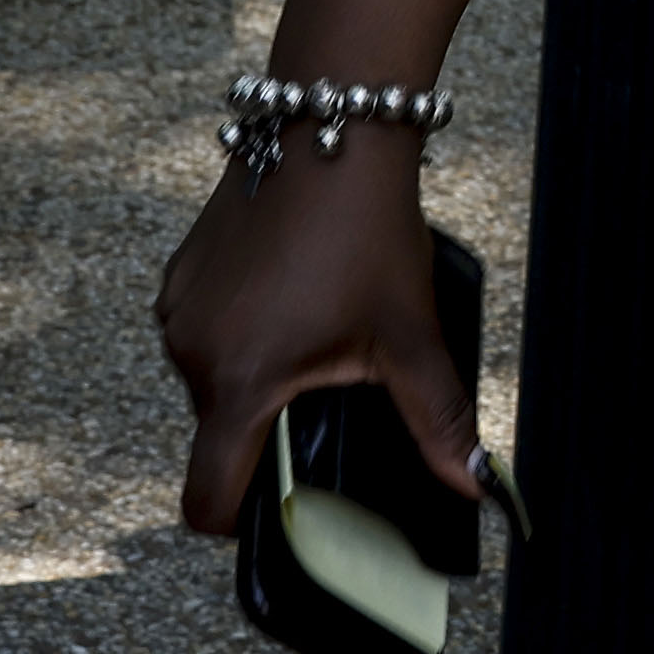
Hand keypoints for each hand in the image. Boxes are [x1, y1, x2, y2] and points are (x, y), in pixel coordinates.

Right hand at [160, 137, 478, 539]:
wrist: (332, 130)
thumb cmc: (367, 231)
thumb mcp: (409, 334)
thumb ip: (438, 419)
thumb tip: (475, 482)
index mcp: (239, 384)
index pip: (206, 499)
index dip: (238, 523)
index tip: (280, 506)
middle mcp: (191, 353)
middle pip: (217, 434)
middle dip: (265, 429)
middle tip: (323, 396)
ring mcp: (179, 309)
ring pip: (208, 379)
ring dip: (251, 375)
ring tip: (312, 336)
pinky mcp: (180, 271)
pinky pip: (200, 330)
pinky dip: (237, 330)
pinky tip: (287, 298)